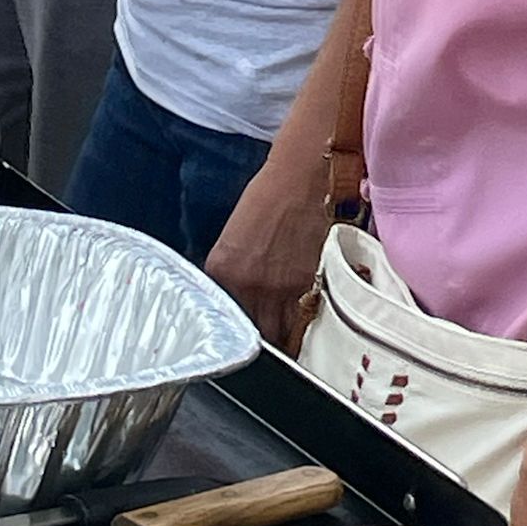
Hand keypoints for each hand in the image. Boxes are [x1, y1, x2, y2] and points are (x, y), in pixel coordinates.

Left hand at [205, 158, 329, 351]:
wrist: (300, 180)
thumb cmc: (267, 198)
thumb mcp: (234, 236)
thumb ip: (232, 271)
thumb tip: (237, 295)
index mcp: (221, 269)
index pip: (222, 315)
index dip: (230, 329)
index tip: (235, 335)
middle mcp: (246, 283)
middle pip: (250, 332)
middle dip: (255, 340)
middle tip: (260, 345)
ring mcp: (278, 288)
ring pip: (277, 333)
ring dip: (278, 339)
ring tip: (280, 344)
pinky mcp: (305, 285)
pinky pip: (299, 318)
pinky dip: (298, 325)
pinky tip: (298, 326)